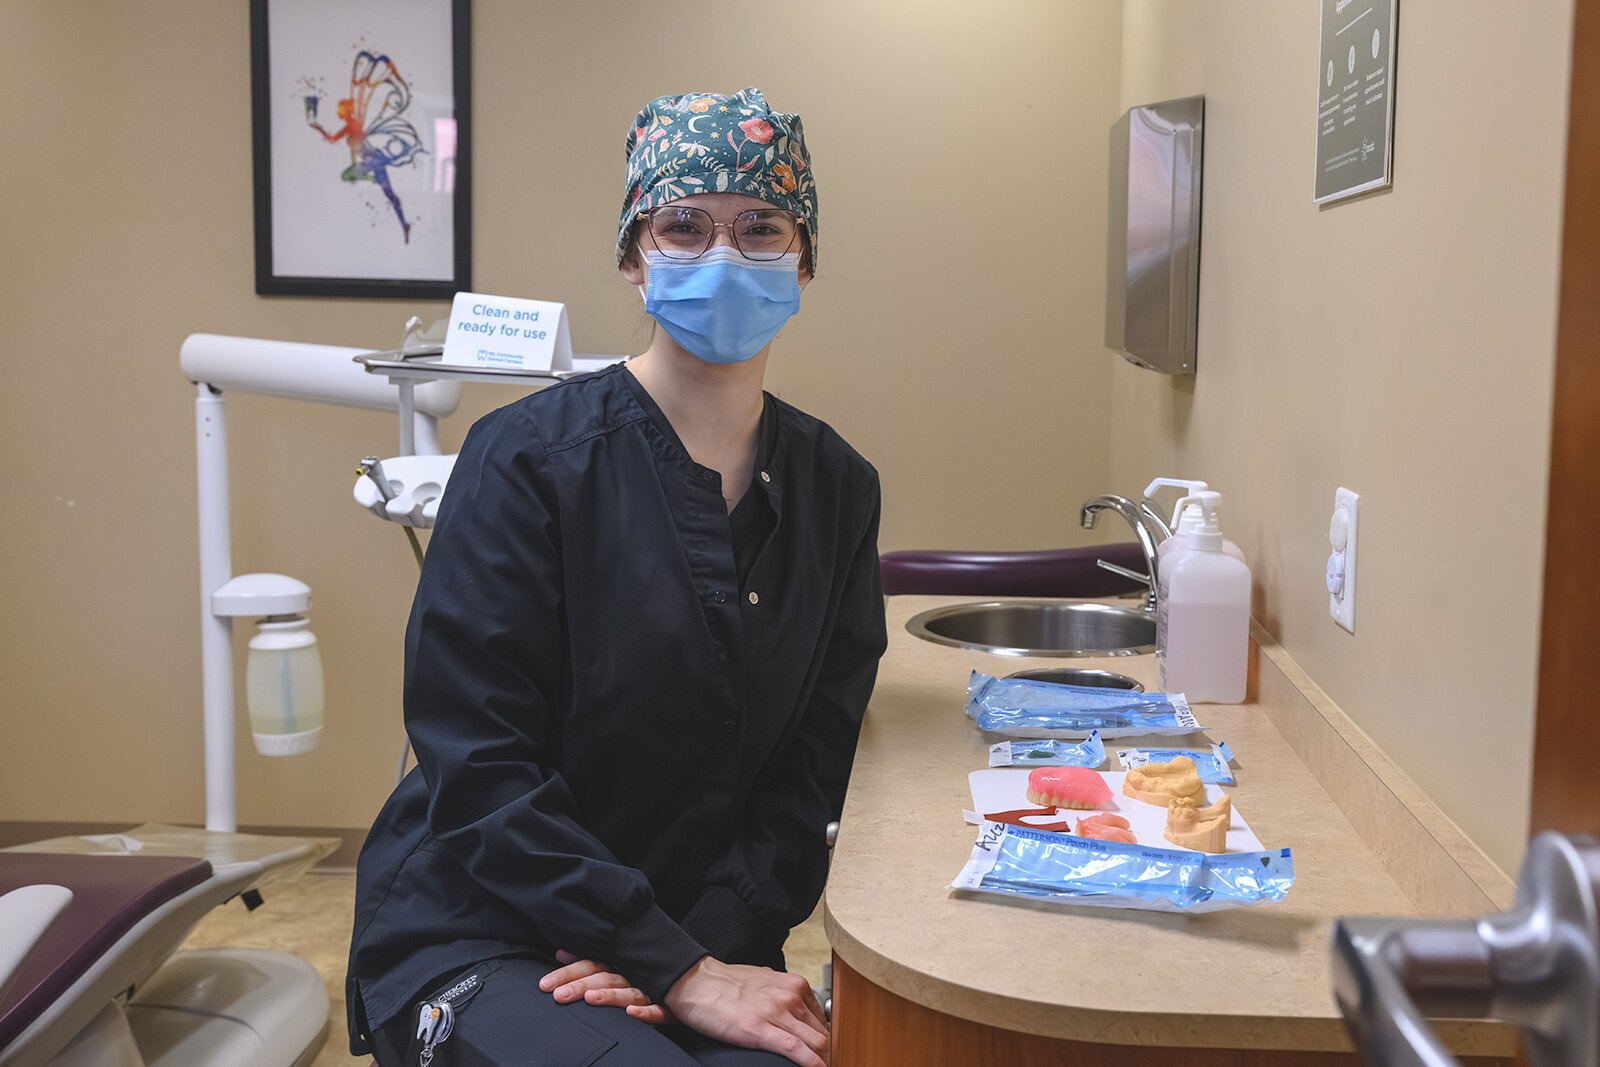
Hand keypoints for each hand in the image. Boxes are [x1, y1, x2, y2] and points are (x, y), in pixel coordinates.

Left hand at [538, 950, 672, 1024]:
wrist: (694, 984)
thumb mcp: (617, 968)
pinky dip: (646, 1012)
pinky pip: (658, 1011)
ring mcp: (652, 991)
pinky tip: (632, 1014)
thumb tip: (561, 952)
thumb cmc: (648, 976)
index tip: (546, 983)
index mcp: (621, 965)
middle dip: (580, 985)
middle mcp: (635, 975)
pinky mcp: (669, 1008)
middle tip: (558, 994)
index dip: (569, 972)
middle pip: (605, 977)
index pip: (592, 964)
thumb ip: (589, 962)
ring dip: (610, 995)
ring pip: (629, 992)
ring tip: (590, 998)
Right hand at [664, 957, 828, 1066]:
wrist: (697, 981)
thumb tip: (794, 1010)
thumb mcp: (765, 981)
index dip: (826, 1040)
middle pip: (823, 1033)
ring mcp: (776, 1012)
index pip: (823, 1019)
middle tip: (828, 1064)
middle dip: (828, 1053)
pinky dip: (812, 1063)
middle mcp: (790, 996)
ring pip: (816, 1042)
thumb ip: (783, 994)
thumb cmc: (726, 983)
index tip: (826, 1052)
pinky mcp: (760, 1029)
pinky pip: (796, 1050)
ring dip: (823, 1059)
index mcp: (793, 985)